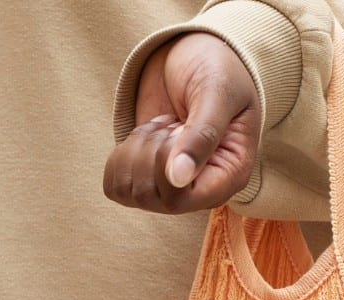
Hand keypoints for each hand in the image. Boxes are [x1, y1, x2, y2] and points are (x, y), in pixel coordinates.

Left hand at [104, 33, 261, 213]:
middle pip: (147, 197)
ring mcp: (172, 188)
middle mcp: (201, 190)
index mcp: (229, 176)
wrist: (195, 55)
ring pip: (128, 191)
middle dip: (150, 150)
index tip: (180, 127)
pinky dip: (123, 153)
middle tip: (173, 123)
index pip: (178, 200)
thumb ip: (201, 134)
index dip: (163, 162)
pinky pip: (115, 184)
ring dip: (138, 148)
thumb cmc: (218, 70)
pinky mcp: (147, 178)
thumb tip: (178, 178)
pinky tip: (150, 134)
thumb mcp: (217, 93)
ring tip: (164, 126)